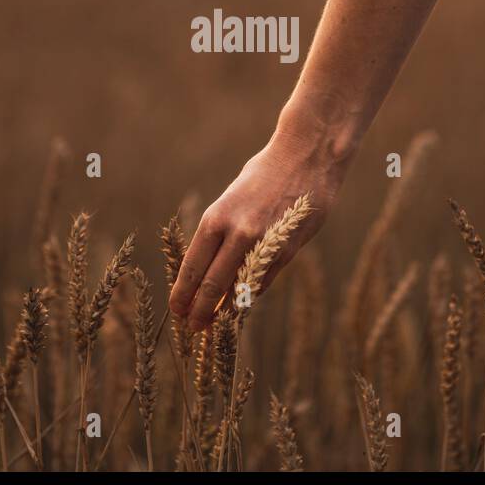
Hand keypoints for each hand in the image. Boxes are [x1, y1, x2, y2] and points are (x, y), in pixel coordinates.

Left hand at [170, 129, 343, 330]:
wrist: (307, 156)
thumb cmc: (265, 174)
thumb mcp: (232, 197)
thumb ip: (222, 231)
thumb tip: (210, 265)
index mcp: (217, 217)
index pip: (193, 267)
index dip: (183, 294)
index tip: (177, 311)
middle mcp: (238, 234)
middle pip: (212, 285)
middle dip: (199, 311)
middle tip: (192, 328)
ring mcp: (265, 244)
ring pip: (240, 289)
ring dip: (226, 309)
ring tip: (215, 322)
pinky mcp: (288, 251)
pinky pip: (264, 281)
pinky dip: (250, 294)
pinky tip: (241, 302)